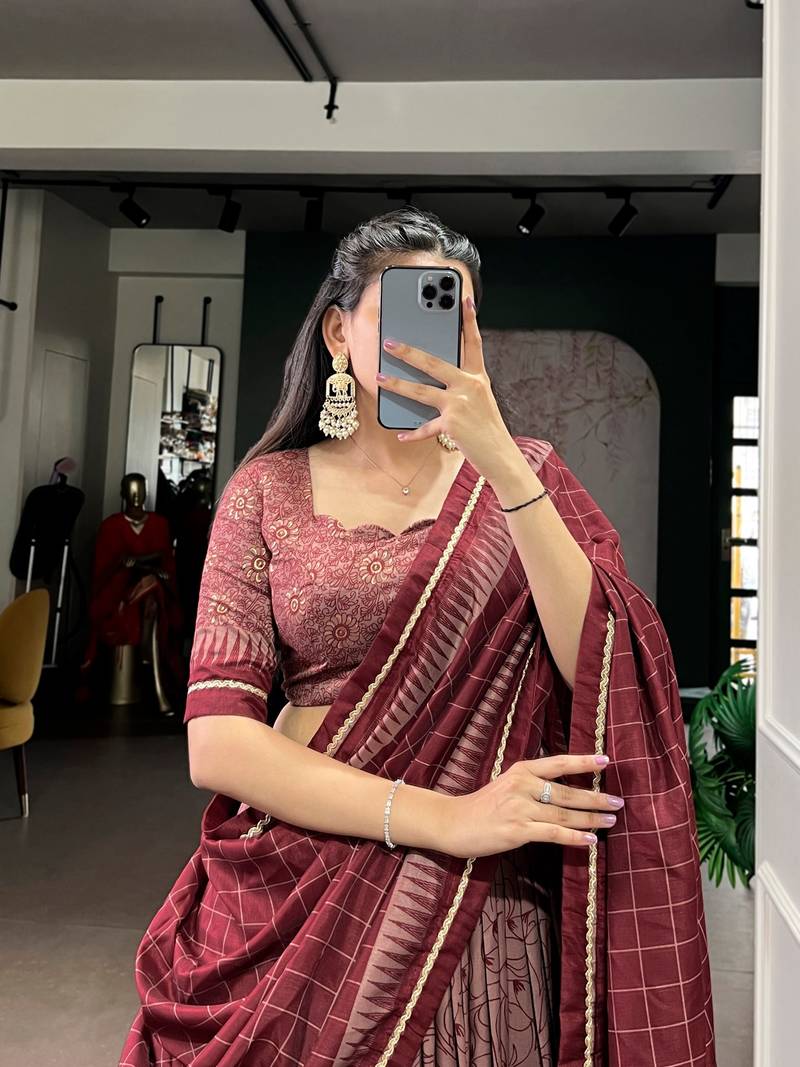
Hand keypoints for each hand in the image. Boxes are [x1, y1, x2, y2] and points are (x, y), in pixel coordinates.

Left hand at [376, 294, 516, 481]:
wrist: (500, 456)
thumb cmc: (487, 428)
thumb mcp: (479, 401)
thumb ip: (461, 387)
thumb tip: (432, 381)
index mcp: (478, 377)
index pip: (473, 343)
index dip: (469, 320)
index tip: (464, 299)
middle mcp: (469, 386)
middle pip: (434, 363)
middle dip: (409, 352)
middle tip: (390, 342)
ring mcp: (460, 404)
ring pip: (421, 391)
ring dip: (397, 385)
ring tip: (379, 378)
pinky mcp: (451, 424)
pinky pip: (425, 428)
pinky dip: (413, 433)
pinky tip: (400, 435)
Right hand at [440, 753, 624, 859]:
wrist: (452, 823)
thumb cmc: (481, 807)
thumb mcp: (506, 786)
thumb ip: (531, 785)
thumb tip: (564, 793)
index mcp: (521, 771)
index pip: (558, 763)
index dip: (583, 761)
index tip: (606, 760)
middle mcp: (522, 786)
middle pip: (567, 792)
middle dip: (595, 797)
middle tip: (618, 801)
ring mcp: (519, 808)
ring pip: (564, 814)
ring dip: (591, 818)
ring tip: (611, 820)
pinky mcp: (517, 831)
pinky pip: (553, 834)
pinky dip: (574, 838)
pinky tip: (591, 840)